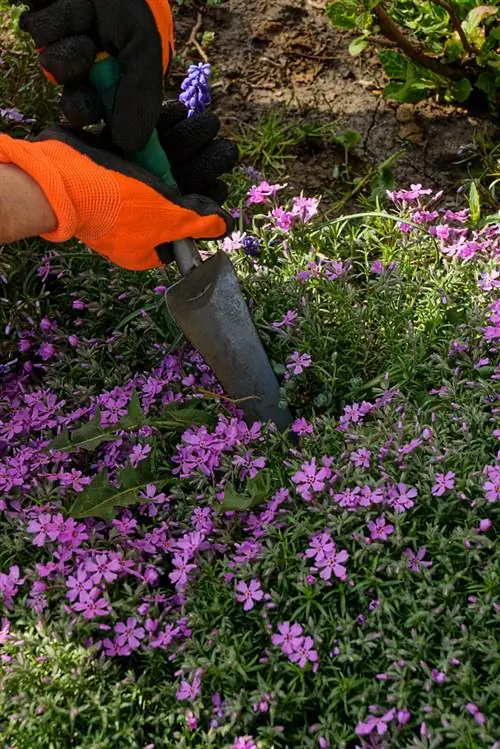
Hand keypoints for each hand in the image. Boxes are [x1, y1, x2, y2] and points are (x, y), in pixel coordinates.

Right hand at [0, 103, 237, 269]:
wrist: (62, 178)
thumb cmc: (119, 204)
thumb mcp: (167, 218)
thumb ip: (199, 221)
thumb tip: (226, 226)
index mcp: (148, 245)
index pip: (186, 225)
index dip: (207, 203)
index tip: (222, 180)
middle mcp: (135, 220)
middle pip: (177, 192)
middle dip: (201, 165)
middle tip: (224, 145)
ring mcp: (120, 192)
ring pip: (161, 166)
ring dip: (186, 142)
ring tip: (207, 122)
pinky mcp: (108, 165)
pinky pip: (140, 148)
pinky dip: (160, 131)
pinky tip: (179, 113)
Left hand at [19, 0, 173, 151]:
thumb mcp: (143, 45)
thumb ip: (140, 97)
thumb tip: (132, 145)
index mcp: (129, 76)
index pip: (121, 123)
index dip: (115, 135)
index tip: (114, 145)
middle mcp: (98, 67)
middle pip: (81, 111)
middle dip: (83, 100)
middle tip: (93, 76)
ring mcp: (68, 47)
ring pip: (56, 73)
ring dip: (71, 45)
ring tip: (87, 16)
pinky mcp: (43, 26)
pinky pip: (39, 38)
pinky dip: (55, 18)